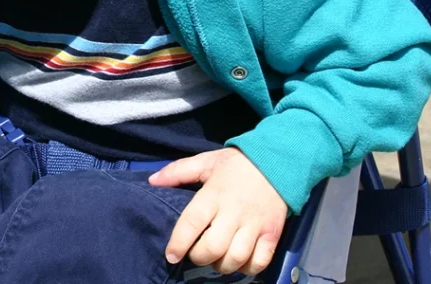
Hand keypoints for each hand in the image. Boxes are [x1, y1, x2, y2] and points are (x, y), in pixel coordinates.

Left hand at [148, 147, 286, 275]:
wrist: (278, 161)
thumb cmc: (237, 164)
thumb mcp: (206, 161)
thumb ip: (177, 171)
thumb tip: (152, 181)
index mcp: (214, 194)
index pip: (192, 223)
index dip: (179, 243)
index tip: (171, 255)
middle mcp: (234, 212)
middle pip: (213, 247)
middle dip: (199, 257)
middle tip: (195, 254)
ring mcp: (255, 225)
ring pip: (236, 258)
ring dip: (222, 266)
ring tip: (215, 260)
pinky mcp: (273, 234)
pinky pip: (260, 261)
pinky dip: (247, 269)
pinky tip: (238, 262)